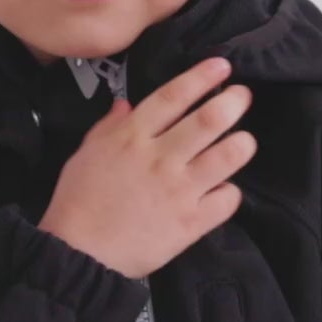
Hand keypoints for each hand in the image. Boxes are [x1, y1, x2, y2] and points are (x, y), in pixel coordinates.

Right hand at [38, 55, 256, 279]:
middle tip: (243, 97)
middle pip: (209, 120)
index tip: (221, 67)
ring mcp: (179, 190)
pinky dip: (230, 192)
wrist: (79, 253)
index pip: (173, 97)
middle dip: (233, 102)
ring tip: (244, 141)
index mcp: (133, 137)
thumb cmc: (77, 202)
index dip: (201, 77)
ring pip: (227, 156)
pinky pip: (227, 200)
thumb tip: (126, 105)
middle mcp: (161, 158)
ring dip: (242, 143)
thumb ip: (108, 127)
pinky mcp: (191, 223)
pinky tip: (224, 190)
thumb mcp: (85, 154)